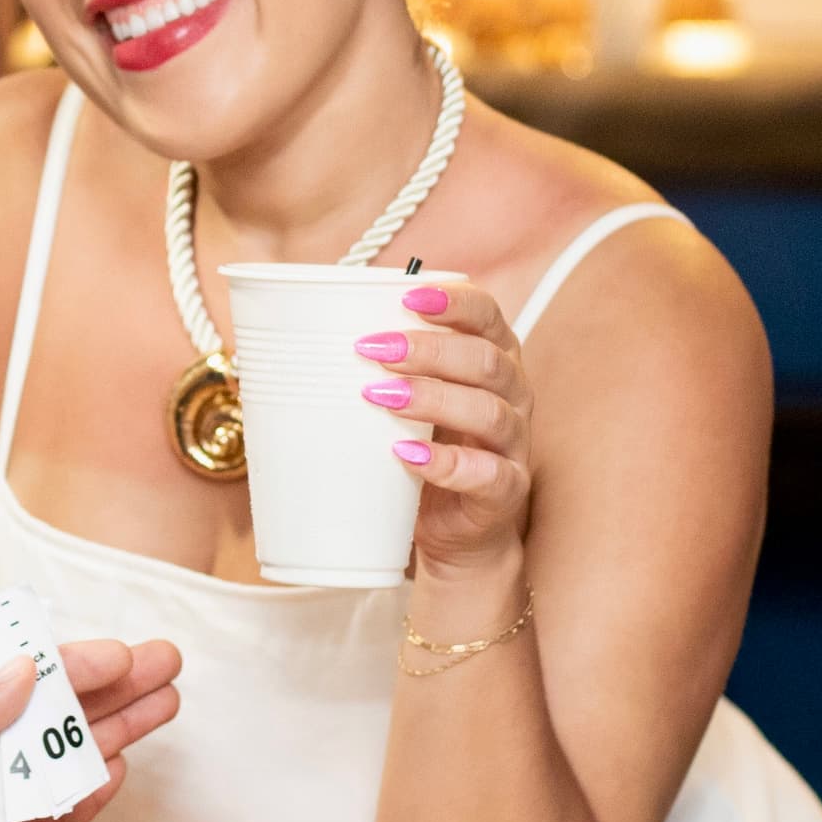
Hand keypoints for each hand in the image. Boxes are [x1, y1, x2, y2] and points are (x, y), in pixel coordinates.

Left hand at [0, 636, 180, 821]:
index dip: (70, 663)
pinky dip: (87, 799)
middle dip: (112, 689)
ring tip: (164, 704)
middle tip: (167, 663)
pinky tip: (119, 768)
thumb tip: (25, 671)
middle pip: (55, 714)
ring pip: (66, 763)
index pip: (17, 677)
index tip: (118, 652)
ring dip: (113, 734)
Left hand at [355, 280, 532, 576]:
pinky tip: (409, 457)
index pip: (487, 315)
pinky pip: (490, 475)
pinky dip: (448, 465)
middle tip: (376, 350)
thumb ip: (380, 365)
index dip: (455, 301)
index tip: (409, 294)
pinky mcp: (506, 491)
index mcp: (493, 357)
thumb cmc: (423, 445)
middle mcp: (512, 395)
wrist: (451, 527)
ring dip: (434, 399)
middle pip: (486, 361)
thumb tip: (308, 331)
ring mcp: (513, 444)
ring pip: (490, 412)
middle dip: (430, 349)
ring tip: (383, 397)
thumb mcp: (406, 397)